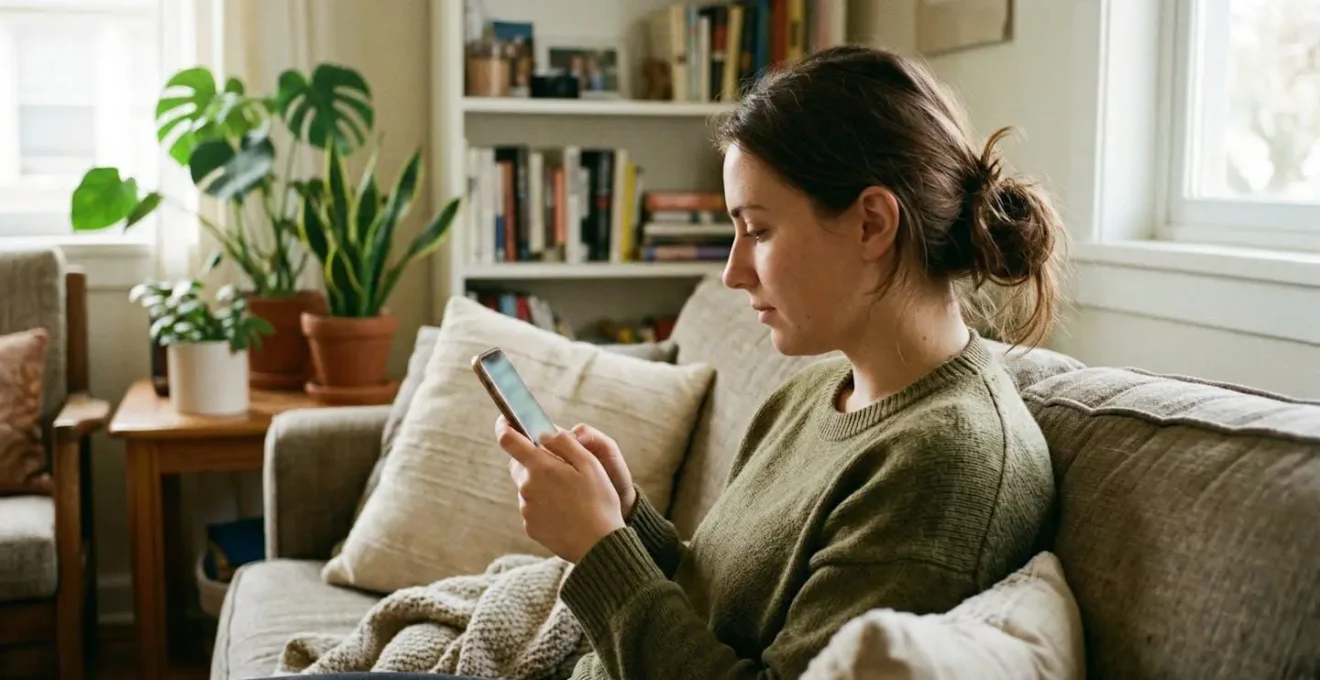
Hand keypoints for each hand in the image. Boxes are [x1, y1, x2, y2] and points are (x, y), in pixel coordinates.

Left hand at [497, 416, 625, 562]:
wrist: (599, 545)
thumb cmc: (599, 501)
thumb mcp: (589, 464)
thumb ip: (563, 442)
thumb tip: (542, 431)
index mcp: (540, 467)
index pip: (508, 440)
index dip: (505, 426)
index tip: (506, 420)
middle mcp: (527, 487)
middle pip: (519, 464)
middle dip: (533, 459)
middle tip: (559, 466)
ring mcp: (527, 508)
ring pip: (527, 486)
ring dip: (541, 483)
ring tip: (568, 494)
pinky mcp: (530, 526)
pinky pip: (532, 507)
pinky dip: (544, 503)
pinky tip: (565, 510)